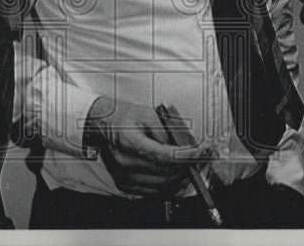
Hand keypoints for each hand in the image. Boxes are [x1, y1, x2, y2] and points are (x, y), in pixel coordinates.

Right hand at [83, 97, 209, 195]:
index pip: (165, 156)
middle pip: (166, 172)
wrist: (103, 126)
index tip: (200, 150)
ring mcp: (125, 177)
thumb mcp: (147, 113)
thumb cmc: (125, 117)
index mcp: (130, 141)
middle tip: (200, 157)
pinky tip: (176, 175)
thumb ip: (165, 130)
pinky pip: (153, 191)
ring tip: (190, 166)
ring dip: (180, 177)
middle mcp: (126, 163)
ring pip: (162, 185)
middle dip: (187, 166)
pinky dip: (168, 185)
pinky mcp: (125, 185)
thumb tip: (181, 147)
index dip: (186, 155)